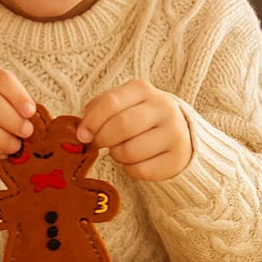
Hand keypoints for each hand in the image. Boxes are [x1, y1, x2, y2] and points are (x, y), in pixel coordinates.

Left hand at [77, 80, 191, 180]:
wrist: (178, 132)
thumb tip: (82, 130)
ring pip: (130, 151)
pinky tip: (136, 160)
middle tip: (99, 144)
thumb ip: (98, 110)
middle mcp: (163, 108)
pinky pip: (141, 170)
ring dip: (117, 155)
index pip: (110, 102)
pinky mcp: (178, 158)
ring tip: (121, 150)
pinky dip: (130, 169)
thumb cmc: (137, 117)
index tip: (82, 135)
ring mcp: (175, 133)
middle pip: (122, 125)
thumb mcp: (120, 104)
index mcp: (143, 90)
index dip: (91, 121)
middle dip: (103, 139)